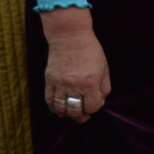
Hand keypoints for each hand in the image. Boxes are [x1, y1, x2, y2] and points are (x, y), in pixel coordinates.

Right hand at [40, 9, 109, 123]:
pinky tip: (58, 108)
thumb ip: (104, 87)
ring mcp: (60, 83)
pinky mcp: (49, 79)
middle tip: (83, 116)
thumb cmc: (90, 51)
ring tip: (70, 113)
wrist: (69, 36)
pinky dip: (54, 106)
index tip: (94, 104)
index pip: (92, 106)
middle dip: (80, 116)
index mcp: (90, 83)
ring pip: (61, 107)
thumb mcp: (104, 69)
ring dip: (66, 114)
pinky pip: (49, 99)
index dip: (94, 109)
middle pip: (75, 110)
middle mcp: (74, 85)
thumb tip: (100, 100)